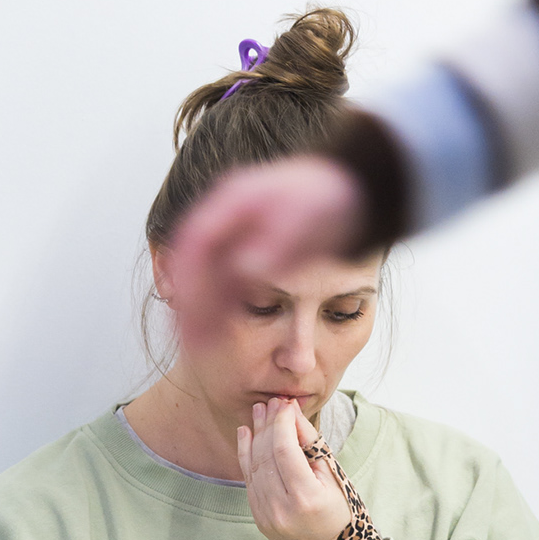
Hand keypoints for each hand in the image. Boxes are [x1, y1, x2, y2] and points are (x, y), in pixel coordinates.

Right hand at [164, 156, 364, 350]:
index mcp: (236, 200)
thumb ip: (278, 240)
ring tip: (199, 347)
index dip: (188, 274)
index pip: (198, 239)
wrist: (354, 192)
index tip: (185, 307)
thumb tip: (245, 268)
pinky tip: (218, 337)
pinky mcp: (250, 257)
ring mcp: (238, 238)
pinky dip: (220, 311)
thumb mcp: (308, 214)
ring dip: (202, 311)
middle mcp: (229, 220)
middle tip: (190, 339)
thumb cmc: (332, 197)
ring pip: (209, 279)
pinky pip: (227, 287)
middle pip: (198, 263)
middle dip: (191, 302)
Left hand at [238, 400, 351, 539]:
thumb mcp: (333, 475)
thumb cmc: (340, 509)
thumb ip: (311, 443)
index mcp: (306, 498)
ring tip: (258, 412)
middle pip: (267, 456)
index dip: (282, 424)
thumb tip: (292, 413)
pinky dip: (246, 455)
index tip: (285, 404)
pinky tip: (246, 434)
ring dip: (255, 436)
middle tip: (270, 403)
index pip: (286, 451)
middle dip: (268, 425)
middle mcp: (282, 509)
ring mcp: (266, 515)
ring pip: (254, 467)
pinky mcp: (258, 517)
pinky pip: (249, 480)